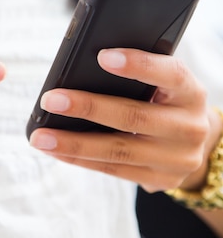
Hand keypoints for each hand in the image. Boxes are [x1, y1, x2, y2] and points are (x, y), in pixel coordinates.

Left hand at [30, 48, 220, 192]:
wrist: (197, 141)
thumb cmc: (168, 99)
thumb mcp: (166, 82)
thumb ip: (139, 73)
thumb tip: (82, 67)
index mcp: (191, 92)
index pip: (169, 74)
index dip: (137, 65)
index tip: (102, 56)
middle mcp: (189, 127)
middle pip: (133, 117)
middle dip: (87, 108)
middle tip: (51, 100)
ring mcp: (177, 159)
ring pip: (118, 150)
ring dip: (73, 144)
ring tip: (40, 137)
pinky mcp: (161, 180)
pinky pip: (114, 169)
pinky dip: (80, 159)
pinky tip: (56, 151)